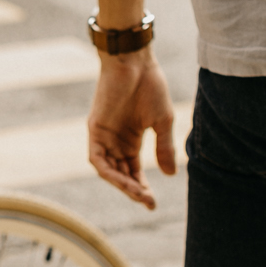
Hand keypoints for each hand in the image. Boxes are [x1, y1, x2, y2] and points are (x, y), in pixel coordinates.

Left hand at [87, 50, 175, 208]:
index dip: (142, 188)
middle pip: (121, 174)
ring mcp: (104, 136)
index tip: (153, 204)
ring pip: (109, 170)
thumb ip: (164, 147)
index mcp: (131, 140)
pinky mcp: (95, 130)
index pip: (133, 171)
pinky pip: (98, 159)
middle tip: (148, 201)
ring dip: (122, 184)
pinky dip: (108, 171)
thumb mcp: (162, 121)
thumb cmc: (149, 85)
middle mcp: (115, 142)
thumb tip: (170, 175)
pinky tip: (122, 180)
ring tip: (139, 194)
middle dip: (134, 190)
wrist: (135, 61)